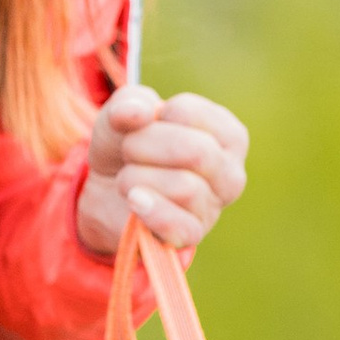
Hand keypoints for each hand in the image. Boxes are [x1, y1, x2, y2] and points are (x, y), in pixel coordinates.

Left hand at [74, 83, 248, 258]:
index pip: (189, 113)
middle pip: (196, 152)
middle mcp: (231, 172)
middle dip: (144, 146)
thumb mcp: (122, 114)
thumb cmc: (128, 145)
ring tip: (127, 179)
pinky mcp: (192, 236)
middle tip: (127, 151)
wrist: (108, 192)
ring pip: (185, 187)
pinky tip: (135, 201)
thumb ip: (128, 104)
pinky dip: (152, 210)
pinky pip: (180, 225)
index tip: (145, 125)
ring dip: (137, 178)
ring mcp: (214, 208)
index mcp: (228, 135)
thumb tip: (140, 113)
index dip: (154, 116)